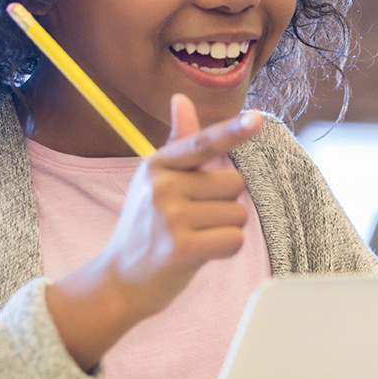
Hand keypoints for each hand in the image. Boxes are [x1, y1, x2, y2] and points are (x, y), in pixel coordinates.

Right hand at [102, 93, 260, 316]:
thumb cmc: (146, 226)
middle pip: (234, 184)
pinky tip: (200, 254)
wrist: (120, 280)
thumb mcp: (155, 180)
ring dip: (225, 229)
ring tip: (193, 237)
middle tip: (193, 220)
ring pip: (238, 213)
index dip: (232, 131)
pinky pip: (234, 239)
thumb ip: (179, 143)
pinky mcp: (182, 248)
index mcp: (157, 164)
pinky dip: (225, 250)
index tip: (256, 119)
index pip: (202, 143)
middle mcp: (162, 187)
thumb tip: (181, 98)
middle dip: (224, 203)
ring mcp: (171, 218)